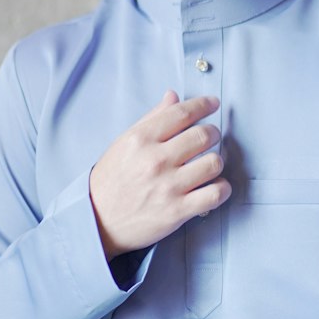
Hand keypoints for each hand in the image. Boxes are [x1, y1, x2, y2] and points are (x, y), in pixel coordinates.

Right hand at [89, 90, 231, 259]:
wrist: (96, 221)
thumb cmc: (110, 181)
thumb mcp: (124, 143)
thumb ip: (151, 119)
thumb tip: (173, 96)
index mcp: (141, 139)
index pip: (182, 113)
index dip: (204, 104)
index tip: (213, 103)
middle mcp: (155, 161)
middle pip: (203, 136)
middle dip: (212, 133)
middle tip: (209, 137)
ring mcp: (168, 187)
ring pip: (214, 163)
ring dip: (216, 161)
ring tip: (208, 165)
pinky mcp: (177, 211)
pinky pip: (215, 194)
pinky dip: (221, 188)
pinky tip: (214, 186)